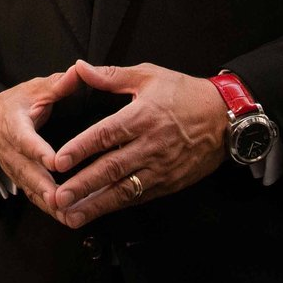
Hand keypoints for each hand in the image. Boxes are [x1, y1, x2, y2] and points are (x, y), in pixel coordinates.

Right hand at [0, 67, 81, 218]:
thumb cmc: (16, 103)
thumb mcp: (35, 88)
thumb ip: (58, 84)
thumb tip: (79, 70)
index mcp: (14, 125)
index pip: (25, 139)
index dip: (38, 151)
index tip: (54, 162)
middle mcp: (11, 151)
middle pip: (26, 171)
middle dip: (43, 187)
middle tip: (61, 199)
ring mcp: (14, 169)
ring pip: (30, 189)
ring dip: (48, 204)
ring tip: (68, 215)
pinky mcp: (20, 180)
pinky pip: (34, 197)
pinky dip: (49, 210)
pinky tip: (67, 218)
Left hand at [50, 60, 227, 228]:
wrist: (225, 118)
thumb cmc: (185, 93)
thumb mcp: (149, 75)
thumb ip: (111, 75)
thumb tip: (80, 67)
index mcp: (142, 116)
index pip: (106, 135)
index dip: (81, 148)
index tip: (59, 161)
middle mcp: (150, 145)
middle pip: (111, 168)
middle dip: (83, 185)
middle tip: (58, 197)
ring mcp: (160, 168)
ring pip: (123, 190)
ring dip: (96, 204)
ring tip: (71, 215)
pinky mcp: (168, 183)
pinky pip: (139, 196)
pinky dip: (118, 205)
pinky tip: (99, 212)